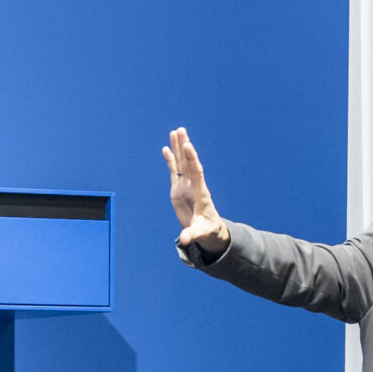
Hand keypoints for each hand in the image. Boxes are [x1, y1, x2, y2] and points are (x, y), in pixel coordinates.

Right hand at [163, 128, 230, 257]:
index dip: (192, 160)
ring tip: (175, 132)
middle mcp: (194, 185)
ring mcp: (186, 185)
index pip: (197, 173)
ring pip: (182, 163)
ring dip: (178, 148)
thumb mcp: (200, 233)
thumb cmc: (206, 230)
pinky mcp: (179, 188)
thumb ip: (192, 235)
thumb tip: (184, 240)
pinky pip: (175, 170)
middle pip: (189, 162)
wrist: (207, 229)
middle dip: (185, 147)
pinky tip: (166, 148)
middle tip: (181, 131)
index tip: (188, 146)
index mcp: (201, 193)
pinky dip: (171, 159)